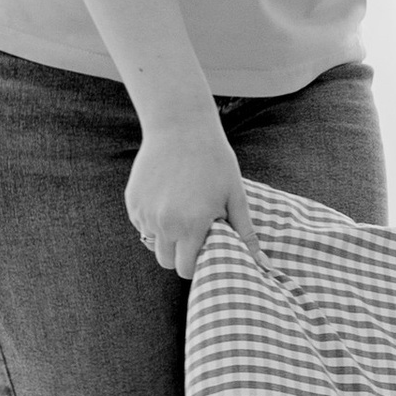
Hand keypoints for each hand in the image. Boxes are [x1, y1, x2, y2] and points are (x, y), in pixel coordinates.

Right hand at [125, 114, 258, 276]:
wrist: (180, 127)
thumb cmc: (214, 161)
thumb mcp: (235, 196)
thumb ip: (245, 234)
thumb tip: (263, 264)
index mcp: (192, 226)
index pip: (186, 269)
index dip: (197, 264)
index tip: (206, 251)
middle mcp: (164, 223)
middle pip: (166, 262)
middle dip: (179, 255)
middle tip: (194, 235)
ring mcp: (145, 213)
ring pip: (152, 243)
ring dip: (165, 238)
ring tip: (182, 214)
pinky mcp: (132, 201)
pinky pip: (141, 225)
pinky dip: (153, 221)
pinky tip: (167, 201)